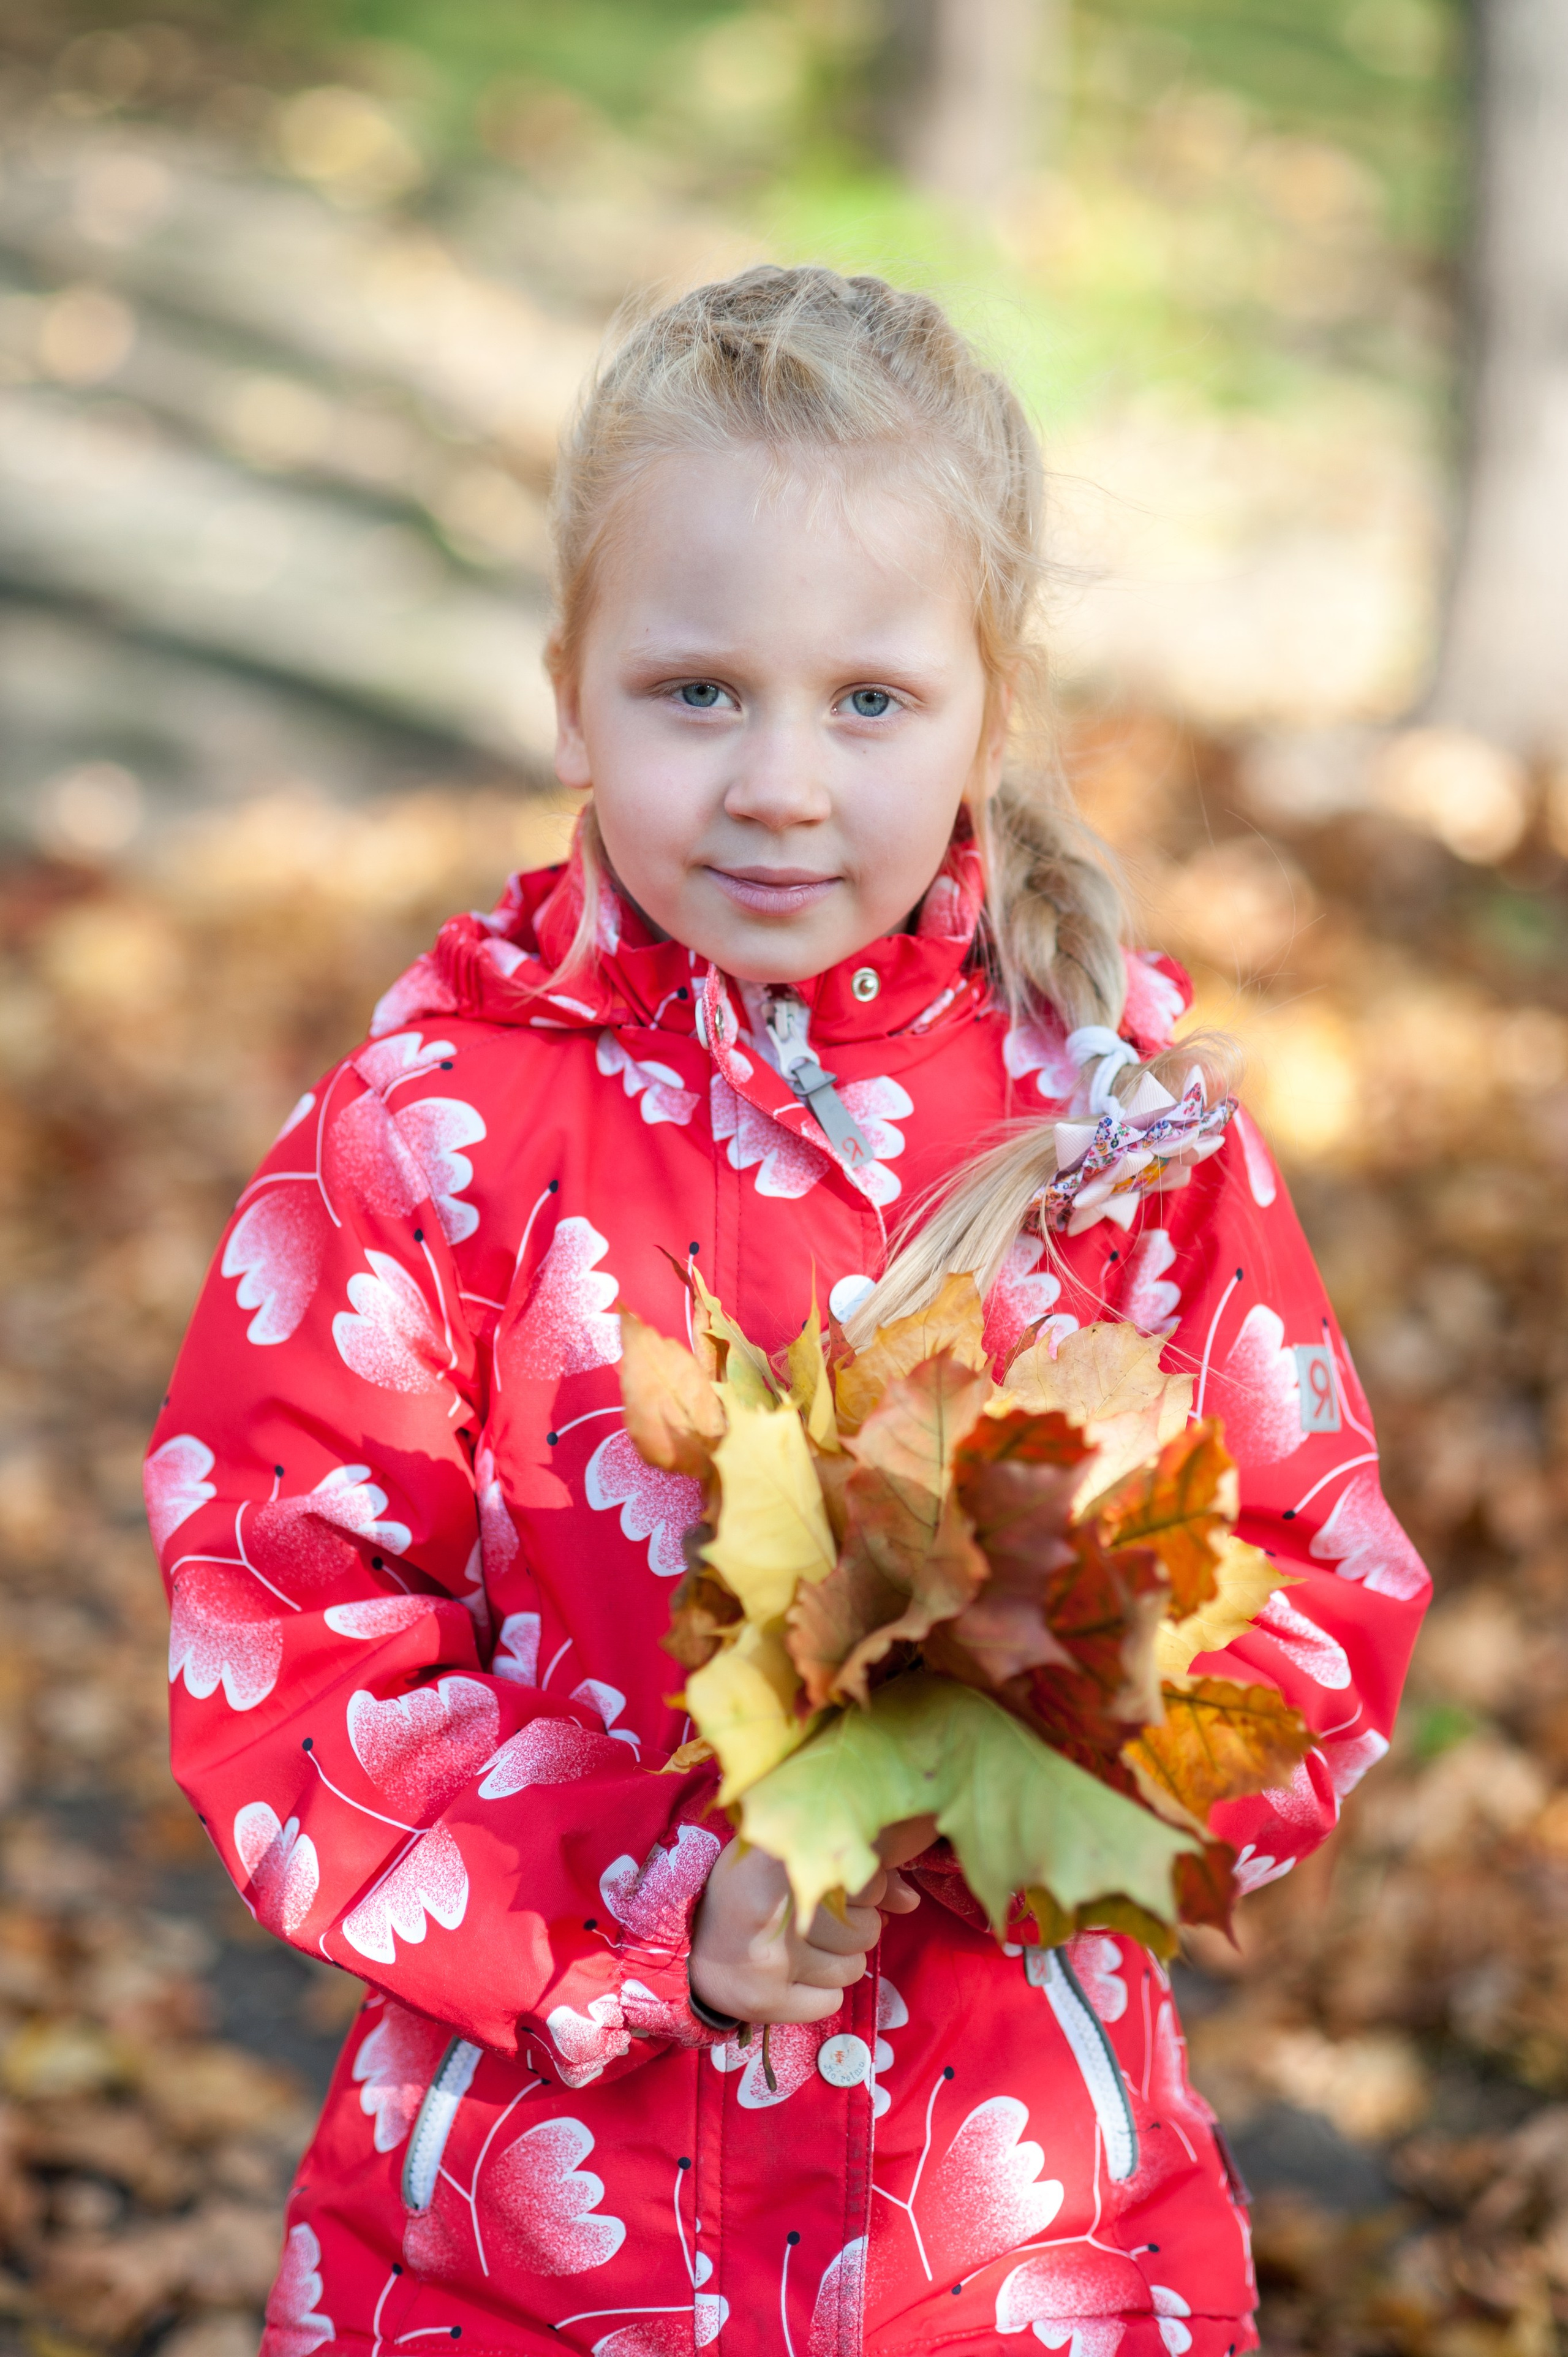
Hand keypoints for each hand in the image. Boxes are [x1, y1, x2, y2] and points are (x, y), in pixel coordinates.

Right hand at [689, 1833, 922, 2026]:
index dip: (867, 1888)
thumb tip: (912, 1901)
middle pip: (868, 1928)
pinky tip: (791, 1977)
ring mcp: (771, 1956)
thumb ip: (859, 1875)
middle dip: (853, 1929)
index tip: (840, 1887)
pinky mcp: (765, 2000)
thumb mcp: (799, 1865)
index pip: (869, 1879)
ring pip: (854, 1968)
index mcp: (783, 1856)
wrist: (688, 1945)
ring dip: (837, 1963)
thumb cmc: (755, 1894)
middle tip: (815, 1923)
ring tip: (802, 1950)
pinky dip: (818, 1995)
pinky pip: (830, 2003)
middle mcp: (775, 1903)